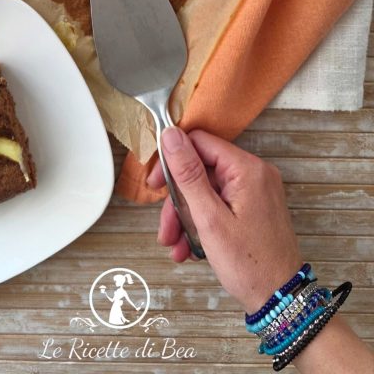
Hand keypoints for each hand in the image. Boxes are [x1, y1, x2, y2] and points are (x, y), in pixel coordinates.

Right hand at [148, 127, 301, 312]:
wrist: (280, 301)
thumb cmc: (250, 265)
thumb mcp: (210, 219)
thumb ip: (188, 174)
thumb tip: (171, 135)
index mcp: (246, 169)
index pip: (199, 143)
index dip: (172, 160)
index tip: (155, 185)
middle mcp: (254, 174)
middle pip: (201, 170)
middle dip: (178, 201)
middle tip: (165, 228)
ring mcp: (255, 191)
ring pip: (207, 191)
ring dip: (186, 217)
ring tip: (175, 245)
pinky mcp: (253, 207)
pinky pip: (219, 204)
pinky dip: (202, 222)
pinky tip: (190, 248)